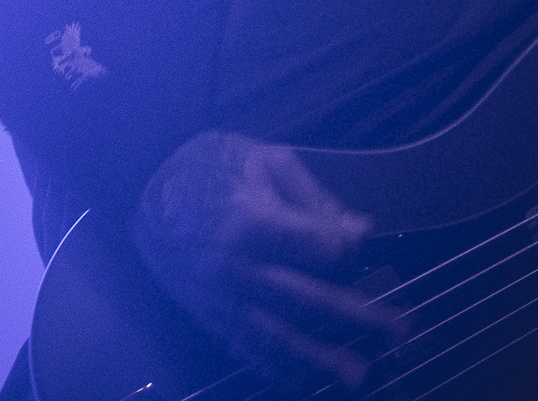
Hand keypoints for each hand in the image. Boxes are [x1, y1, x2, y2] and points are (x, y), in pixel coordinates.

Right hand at [129, 130, 406, 390]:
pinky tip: (304, 382)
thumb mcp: (266, 159)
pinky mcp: (206, 315)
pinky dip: (276, 369)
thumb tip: (360, 232)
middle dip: (357, 317)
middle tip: (399, 329)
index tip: (353, 243)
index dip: (343, 247)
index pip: (319, 248)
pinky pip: (245, 350)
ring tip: (359, 374)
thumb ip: (316, 198)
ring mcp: (219, 298)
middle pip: (307, 299)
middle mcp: (236, 269)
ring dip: (321, 358)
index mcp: (251, 223)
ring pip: (277, 337)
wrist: (138, 185)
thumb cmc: (208, 164)